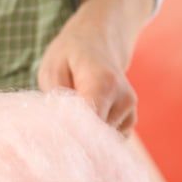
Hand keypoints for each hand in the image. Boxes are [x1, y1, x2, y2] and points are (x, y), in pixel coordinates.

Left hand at [37, 0, 155, 135]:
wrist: (99, 40)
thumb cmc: (70, 54)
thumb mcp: (52, 70)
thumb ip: (57, 99)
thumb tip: (60, 128)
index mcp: (103, 84)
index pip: (89, 124)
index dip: (69, 137)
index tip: (51, 139)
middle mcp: (123, 99)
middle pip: (96, 137)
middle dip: (74, 138)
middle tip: (53, 130)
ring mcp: (130, 110)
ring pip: (102, 141)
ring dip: (84, 136)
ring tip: (69, 117)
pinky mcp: (129, 120)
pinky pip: (108, 140)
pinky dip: (93, 136)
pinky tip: (82, 121)